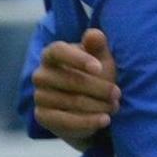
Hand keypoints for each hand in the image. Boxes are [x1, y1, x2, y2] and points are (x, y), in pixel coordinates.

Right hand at [32, 28, 119, 144]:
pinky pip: (66, 121)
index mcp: (51, 54)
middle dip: (99, 88)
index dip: (78, 59)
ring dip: (98, 106)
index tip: (99, 68)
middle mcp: (41, 74)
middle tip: (117, 94)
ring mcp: (39, 96)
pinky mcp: (43, 117)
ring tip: (114, 106)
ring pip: (72, 101)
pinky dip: (88, 122)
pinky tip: (104, 120)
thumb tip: (94, 34)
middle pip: (71, 80)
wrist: (89, 105)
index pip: (59, 51)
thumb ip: (97, 45)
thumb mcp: (100, 58)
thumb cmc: (95, 74)